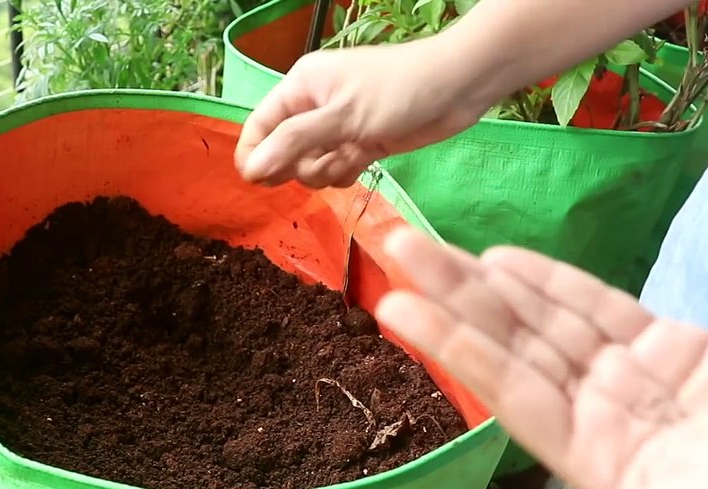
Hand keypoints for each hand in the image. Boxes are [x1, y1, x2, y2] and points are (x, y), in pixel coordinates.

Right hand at [234, 39, 484, 187]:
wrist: (455, 88)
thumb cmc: (396, 91)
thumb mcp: (340, 116)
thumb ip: (294, 143)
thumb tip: (252, 169)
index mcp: (301, 87)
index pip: (260, 125)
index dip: (254, 154)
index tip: (258, 181)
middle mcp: (314, 107)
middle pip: (282, 152)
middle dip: (298, 165)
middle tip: (324, 158)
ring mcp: (338, 127)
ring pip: (310, 165)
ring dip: (325, 171)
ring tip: (351, 156)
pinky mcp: (361, 144)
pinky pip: (336, 170)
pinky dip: (345, 173)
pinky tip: (363, 161)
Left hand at [373, 229, 707, 488]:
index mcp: (596, 460)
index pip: (508, 393)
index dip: (453, 347)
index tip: (396, 306)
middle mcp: (601, 418)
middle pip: (515, 347)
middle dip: (455, 298)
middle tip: (396, 247)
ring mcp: (632, 381)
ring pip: (547, 322)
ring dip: (490, 282)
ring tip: (429, 242)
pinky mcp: (669, 348)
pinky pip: (600, 308)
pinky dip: (555, 282)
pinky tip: (504, 258)